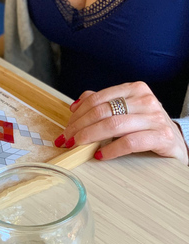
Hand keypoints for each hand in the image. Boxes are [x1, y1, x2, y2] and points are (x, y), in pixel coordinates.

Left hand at [54, 81, 188, 164]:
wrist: (176, 143)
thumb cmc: (146, 126)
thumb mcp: (125, 110)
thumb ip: (102, 104)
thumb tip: (75, 106)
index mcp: (134, 89)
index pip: (97, 99)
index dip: (77, 115)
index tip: (66, 128)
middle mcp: (145, 100)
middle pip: (101, 112)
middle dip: (79, 127)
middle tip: (67, 140)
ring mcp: (155, 117)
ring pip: (112, 125)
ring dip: (89, 137)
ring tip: (78, 146)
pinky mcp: (162, 137)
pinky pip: (129, 142)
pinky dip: (110, 149)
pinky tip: (100, 155)